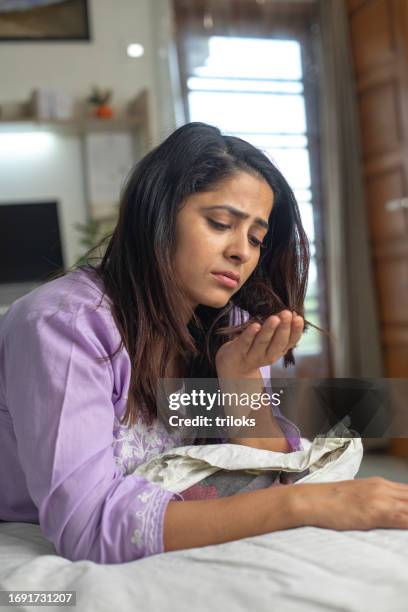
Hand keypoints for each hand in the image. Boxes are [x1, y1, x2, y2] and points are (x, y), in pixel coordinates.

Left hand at [215, 309, 303, 377]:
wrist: (233, 366)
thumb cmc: (253, 347)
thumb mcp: (270, 340)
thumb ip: (279, 327)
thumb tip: (292, 312)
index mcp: (278, 351)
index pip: (290, 342)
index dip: (296, 331)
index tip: (299, 318)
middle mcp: (268, 355)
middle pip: (278, 343)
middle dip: (284, 328)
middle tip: (287, 314)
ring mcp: (252, 355)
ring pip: (262, 342)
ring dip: (269, 330)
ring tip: (275, 318)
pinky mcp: (238, 351)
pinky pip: (245, 342)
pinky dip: (250, 334)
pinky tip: (255, 326)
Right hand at [292, 477, 407, 530]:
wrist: (311, 500)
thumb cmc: (330, 502)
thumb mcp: (357, 496)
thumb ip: (374, 500)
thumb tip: (385, 512)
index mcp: (379, 483)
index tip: (407, 512)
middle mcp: (383, 487)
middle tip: (406, 520)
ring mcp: (380, 498)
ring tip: (405, 524)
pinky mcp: (376, 512)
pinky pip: (404, 518)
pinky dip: (407, 523)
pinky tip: (406, 533)